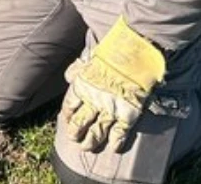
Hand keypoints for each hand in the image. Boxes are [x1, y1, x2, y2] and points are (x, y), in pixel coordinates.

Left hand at [60, 18, 165, 152]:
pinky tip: (115, 148)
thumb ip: (77, 69)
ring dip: (91, 141)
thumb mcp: (88, 58)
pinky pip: (120, 133)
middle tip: (74, 140)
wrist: (133, 54)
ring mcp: (110, 109)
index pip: (69, 106)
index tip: (67, 120)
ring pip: (97, 132)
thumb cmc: (111, 52)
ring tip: (88, 147)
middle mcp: (93, 101)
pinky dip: (117, 142)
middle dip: (76, 133)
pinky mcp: (127, 114)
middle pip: (79, 123)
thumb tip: (68, 76)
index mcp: (81, 87)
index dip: (68, 115)